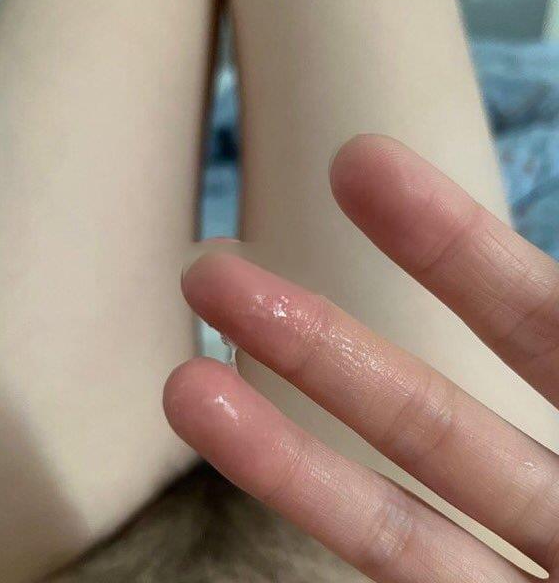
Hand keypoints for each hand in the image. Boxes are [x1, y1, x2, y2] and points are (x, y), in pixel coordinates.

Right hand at [164, 135, 558, 581]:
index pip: (532, 313)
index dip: (441, 243)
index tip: (358, 166)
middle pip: (424, 409)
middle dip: (313, 337)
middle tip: (210, 270)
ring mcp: (532, 576)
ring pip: (388, 518)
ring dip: (275, 452)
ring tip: (183, 390)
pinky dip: (321, 525)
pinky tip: (252, 463)